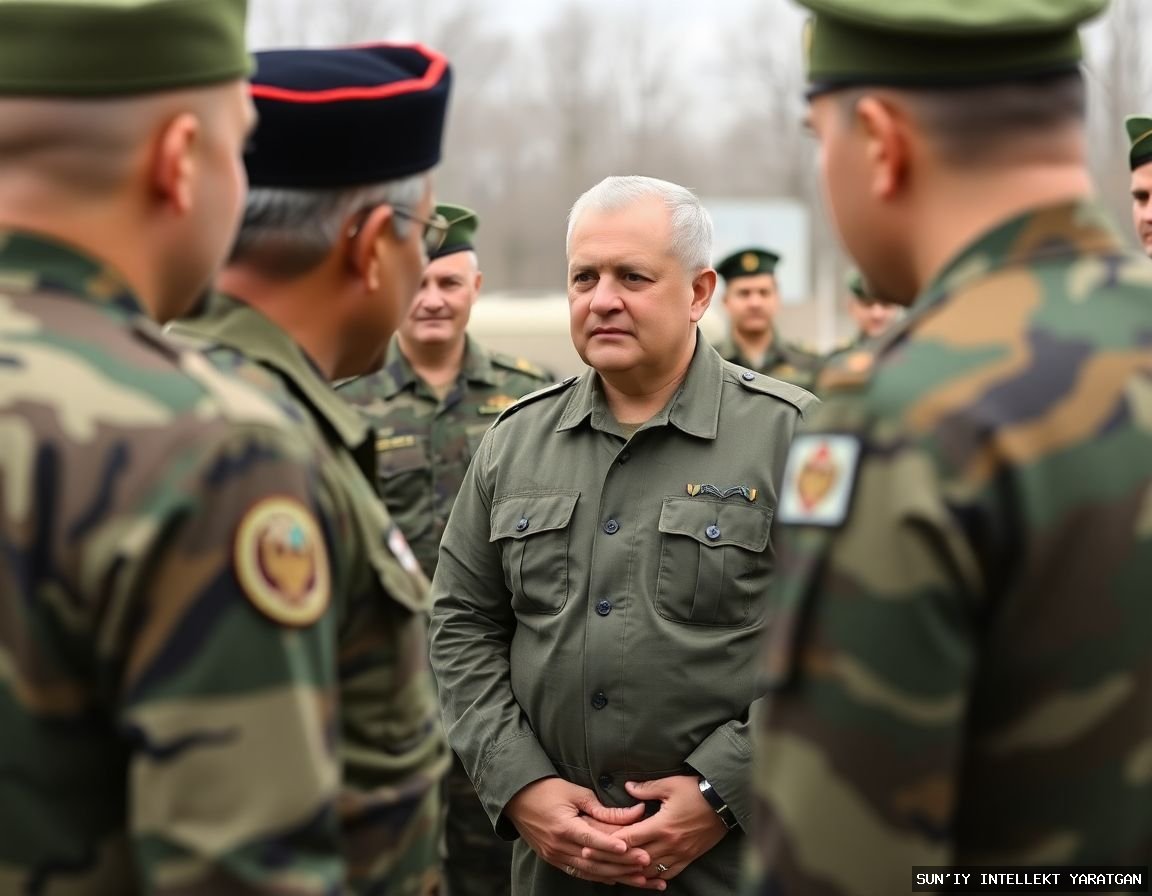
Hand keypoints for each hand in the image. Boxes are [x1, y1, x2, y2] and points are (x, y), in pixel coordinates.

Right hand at [504, 777, 655, 886]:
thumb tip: (635, 812)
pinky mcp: (555, 860)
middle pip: (595, 860)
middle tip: (647, 864)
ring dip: (617, 875)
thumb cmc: (548, 790)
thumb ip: (603, 808)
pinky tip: (618, 879)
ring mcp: (555, 856)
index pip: (592, 839)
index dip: (612, 845)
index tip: (633, 850)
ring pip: (591, 871)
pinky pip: (581, 873)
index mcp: (563, 826)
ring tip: (641, 879)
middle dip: (623, 864)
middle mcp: (558, 845)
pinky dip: (600, 877)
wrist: (517, 800)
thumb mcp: (575, 793)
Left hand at [583, 775, 726, 882]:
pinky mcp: (688, 858)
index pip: (629, 839)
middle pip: (635, 858)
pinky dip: (653, 877)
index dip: (609, 843)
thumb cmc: (696, 791)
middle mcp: (669, 843)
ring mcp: (679, 853)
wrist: (724, 802)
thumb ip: (646, 789)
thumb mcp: (670, 785)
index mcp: (661, 825)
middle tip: (594, 862)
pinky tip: (643, 878)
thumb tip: (626, 787)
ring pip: (650, 870)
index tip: (591, 844)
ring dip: (632, 872)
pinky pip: (668, 874)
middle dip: (614, 861)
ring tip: (614, 872)